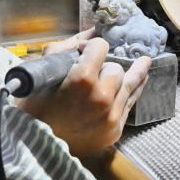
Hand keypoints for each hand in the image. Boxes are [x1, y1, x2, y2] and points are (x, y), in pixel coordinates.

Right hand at [17, 30, 151, 156]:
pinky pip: (131, 103)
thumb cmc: (35, 106)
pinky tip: (142, 77)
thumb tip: (93, 32)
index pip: (100, 47)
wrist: (35, 147)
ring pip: (129, 83)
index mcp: (82, 79)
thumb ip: (68, 47)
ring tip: (145, 60)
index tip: (85, 52)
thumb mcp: (45, 70)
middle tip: (91, 72)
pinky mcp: (115, 129)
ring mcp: (111, 115)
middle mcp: (101, 97)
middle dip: (104, 66)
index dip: (91, 47)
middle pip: (115, 67)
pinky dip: (134, 89)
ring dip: (128, 73)